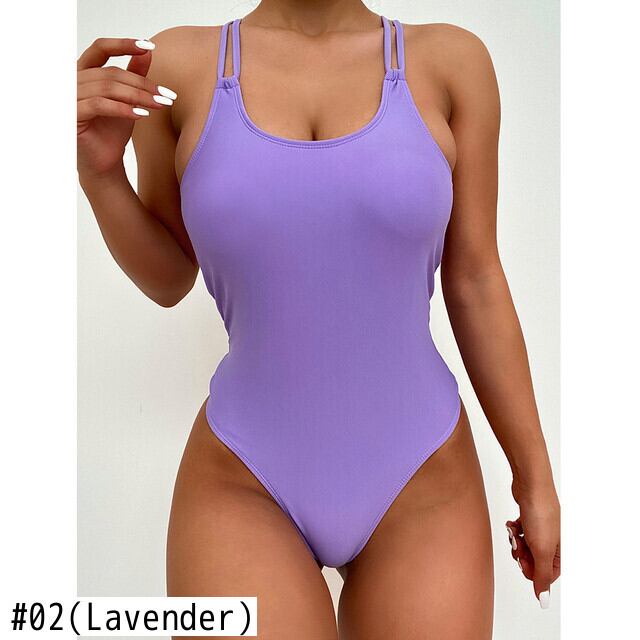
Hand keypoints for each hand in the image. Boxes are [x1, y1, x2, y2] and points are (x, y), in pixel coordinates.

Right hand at [77, 37, 176, 177]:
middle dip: (143, 84)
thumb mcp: (127, 99)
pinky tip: (142, 115)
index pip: (100, 48)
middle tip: (167, 96)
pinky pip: (99, 105)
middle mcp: (72, 80)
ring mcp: (69, 96)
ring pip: (107, 88)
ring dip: (138, 97)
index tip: (148, 46)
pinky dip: (122, 108)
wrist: (104, 161)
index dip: (123, 45)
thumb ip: (133, 74)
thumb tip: (147, 51)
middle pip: (111, 73)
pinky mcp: (72, 114)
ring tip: (161, 106)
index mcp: (83, 71)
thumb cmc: (112, 130)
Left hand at [507, 483, 559, 607]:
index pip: (547, 575)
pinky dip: (514, 530)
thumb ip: (542, 576)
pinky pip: (520, 533)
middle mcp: (553, 541)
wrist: (530, 486)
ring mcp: (541, 529)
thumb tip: (543, 599)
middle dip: (522, 555)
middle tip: (519, 545)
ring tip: (515, 532)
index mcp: (560, 551)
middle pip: (533, 561)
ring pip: (524, 547)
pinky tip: (513, 524)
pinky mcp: (530, 519)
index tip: (524, 562)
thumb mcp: (541, 550)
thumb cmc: (540, 512)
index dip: (532, 571)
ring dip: (516, 541)